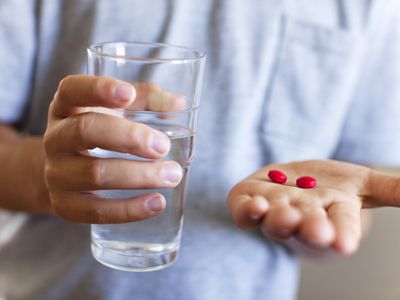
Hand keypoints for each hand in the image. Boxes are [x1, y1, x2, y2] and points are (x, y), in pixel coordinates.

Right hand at [44, 75, 182, 223]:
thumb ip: (147, 100)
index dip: (98, 89)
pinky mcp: (64, 205)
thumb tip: (178, 102)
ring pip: (95, 174)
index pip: (71, 90)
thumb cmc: (101, 132)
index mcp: (67, 107)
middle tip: (164, 146)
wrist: (65, 171)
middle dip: (130, 138)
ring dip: (139, 176)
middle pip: (86, 131)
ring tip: (172, 175)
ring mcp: (56, 173)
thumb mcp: (116, 109)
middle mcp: (55, 138)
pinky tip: (157, 203)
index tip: (129, 93)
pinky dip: (129, 209)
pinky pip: (96, 211)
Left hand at [227, 160, 398, 254]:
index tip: (345, 243)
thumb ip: (391, 190)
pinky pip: (246, 211)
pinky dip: (249, 210)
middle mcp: (304, 218)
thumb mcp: (362, 183)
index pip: (342, 226)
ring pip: (276, 221)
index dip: (344, 234)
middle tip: (319, 233)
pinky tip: (256, 204)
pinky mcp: (249, 202)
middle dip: (313, 230)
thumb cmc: (325, 184)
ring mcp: (274, 212)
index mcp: (333, 215)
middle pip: (309, 226)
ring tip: (288, 216)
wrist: (289, 179)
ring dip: (280, 220)